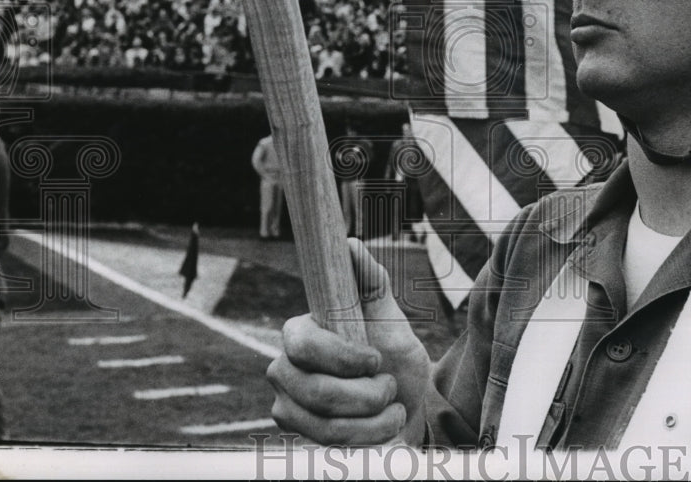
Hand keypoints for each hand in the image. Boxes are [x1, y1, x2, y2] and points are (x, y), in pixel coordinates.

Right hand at [267, 238, 430, 445]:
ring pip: (325, 422)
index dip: (342, 356)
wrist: (405, 406)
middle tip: (389, 386)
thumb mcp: (390, 319)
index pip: (302, 343)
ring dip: (373, 418)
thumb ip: (370, 282)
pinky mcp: (298, 438)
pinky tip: (382, 426)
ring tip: (391, 407)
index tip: (375, 358)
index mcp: (302, 333)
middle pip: (315, 390)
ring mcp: (288, 405)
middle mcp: (285, 368)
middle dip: (366, 394)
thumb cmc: (393, 357)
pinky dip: (368, 438)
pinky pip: (330, 446)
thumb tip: (349, 245)